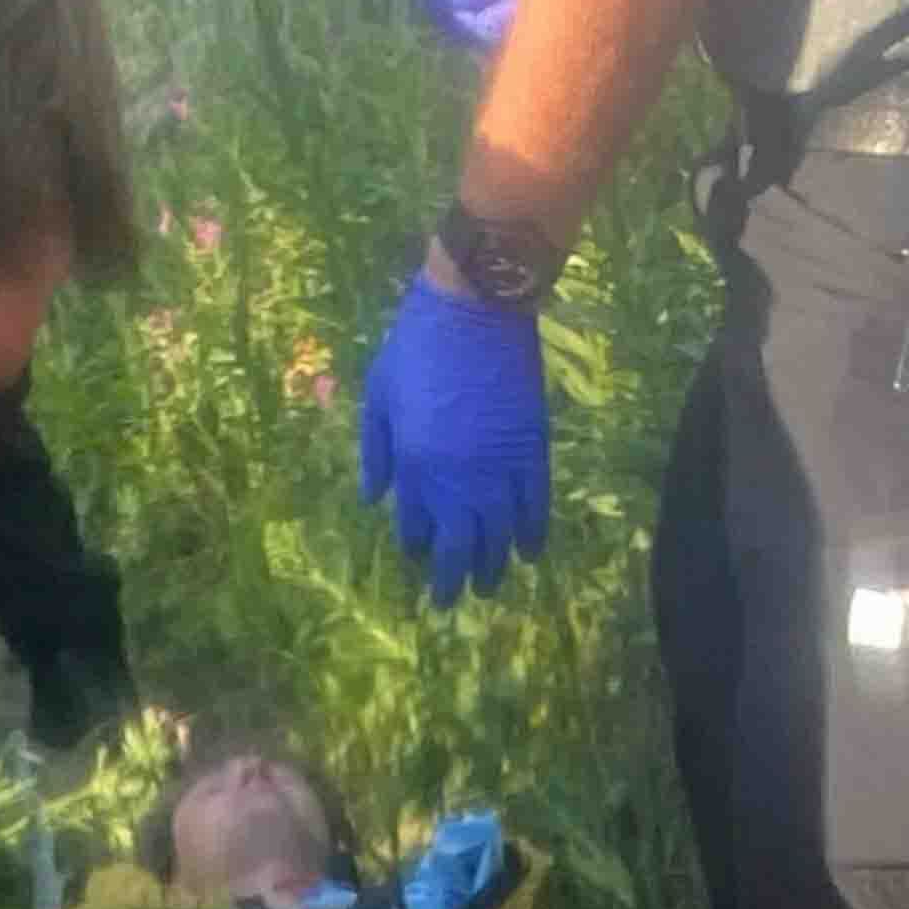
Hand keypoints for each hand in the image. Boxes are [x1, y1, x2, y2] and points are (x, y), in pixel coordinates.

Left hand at [355, 275, 549, 603]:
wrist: (475, 308)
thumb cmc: (415, 344)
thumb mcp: (377, 393)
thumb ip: (376, 450)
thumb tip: (373, 499)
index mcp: (412, 463)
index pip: (414, 524)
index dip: (415, 546)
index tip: (417, 558)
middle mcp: (455, 477)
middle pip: (457, 545)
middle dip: (451, 579)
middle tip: (448, 601)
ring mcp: (498, 467)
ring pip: (497, 535)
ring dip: (492, 566)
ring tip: (487, 587)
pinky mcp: (532, 449)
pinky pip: (535, 506)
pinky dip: (532, 533)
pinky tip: (528, 553)